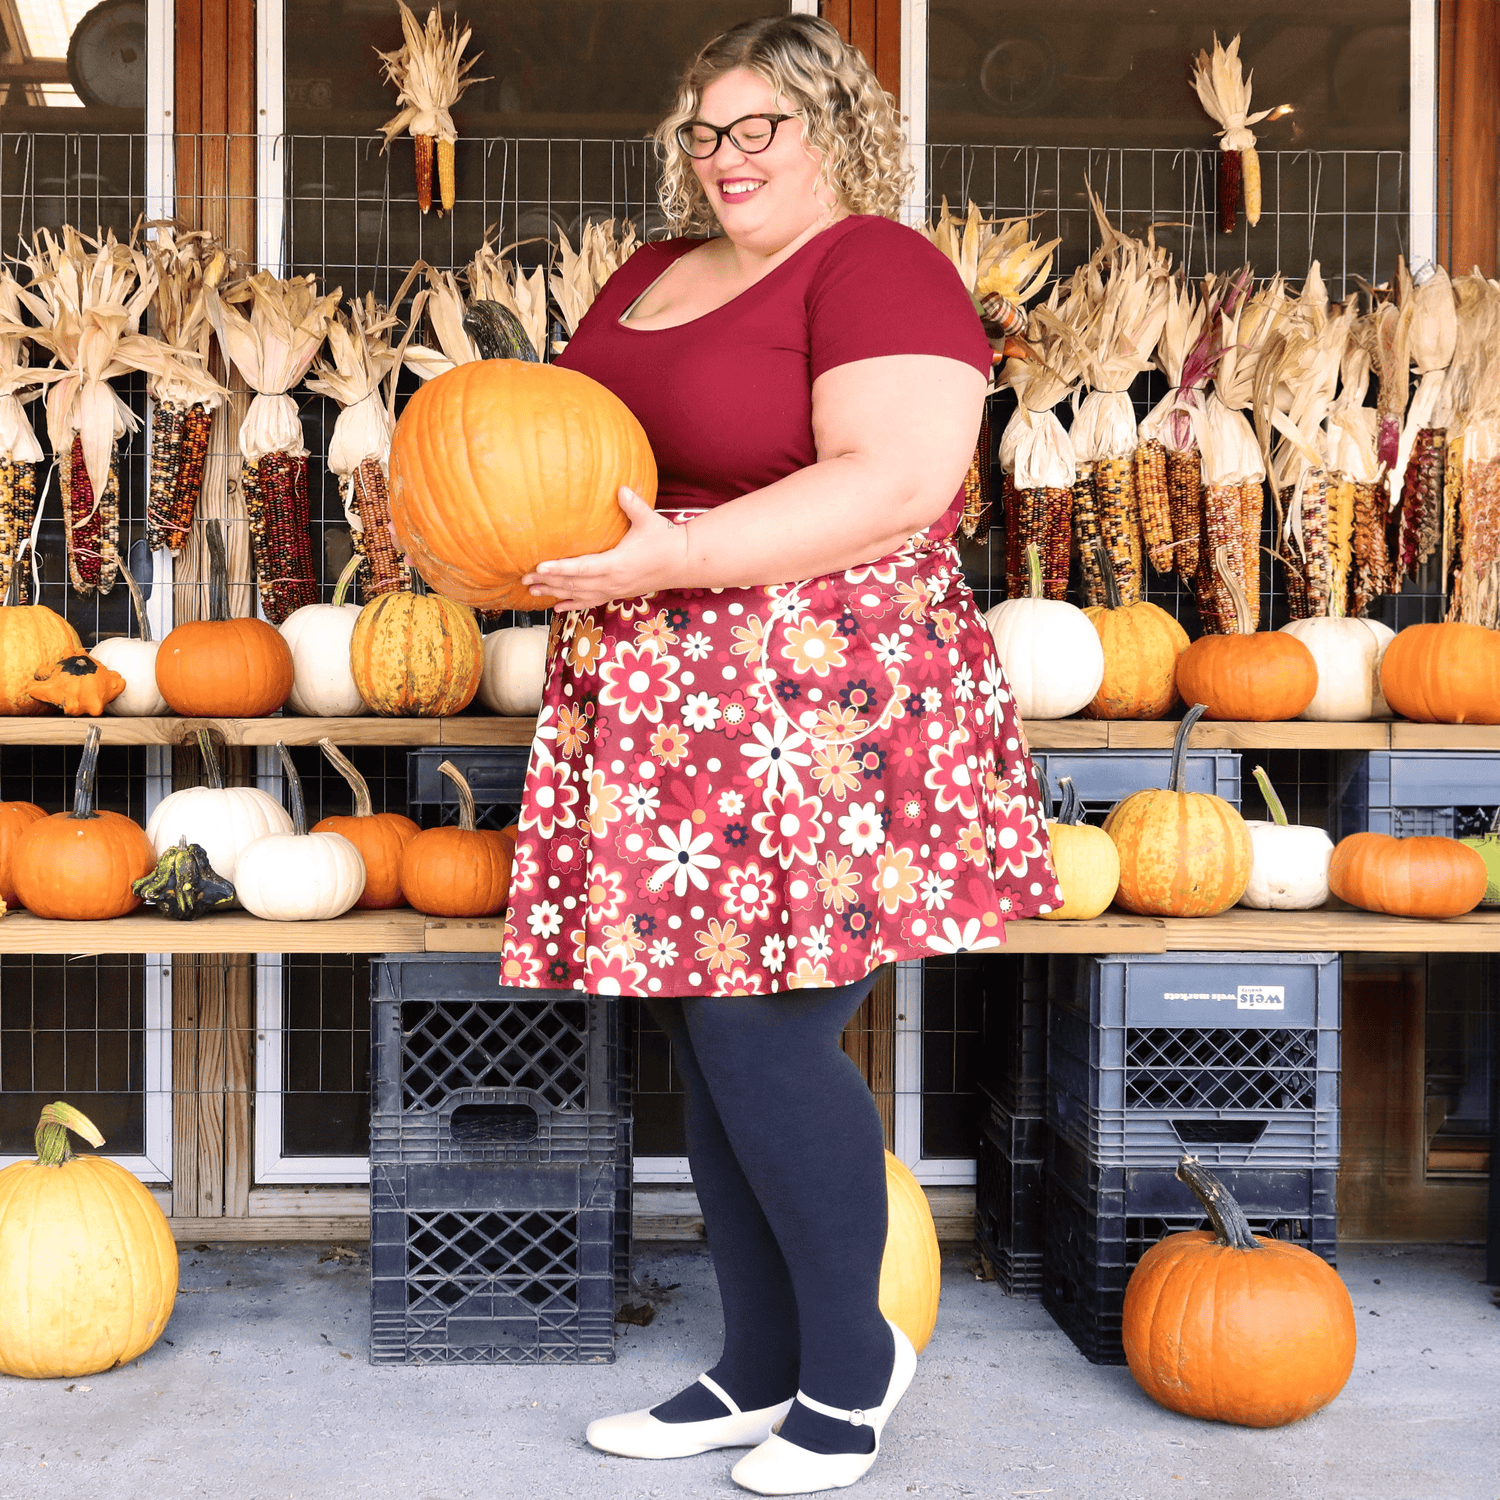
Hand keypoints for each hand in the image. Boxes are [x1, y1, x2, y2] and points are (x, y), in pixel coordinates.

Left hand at [522, 489, 686, 611]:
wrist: (682, 563)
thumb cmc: (665, 540)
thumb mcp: (649, 520)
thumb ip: (633, 505)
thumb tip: (620, 489)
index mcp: (616, 565)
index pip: (581, 568)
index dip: (559, 568)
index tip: (539, 567)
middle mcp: (612, 582)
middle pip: (573, 584)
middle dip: (548, 582)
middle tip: (524, 579)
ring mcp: (614, 590)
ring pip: (578, 594)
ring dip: (555, 593)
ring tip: (533, 591)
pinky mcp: (617, 593)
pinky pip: (590, 602)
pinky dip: (572, 604)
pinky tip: (557, 607)